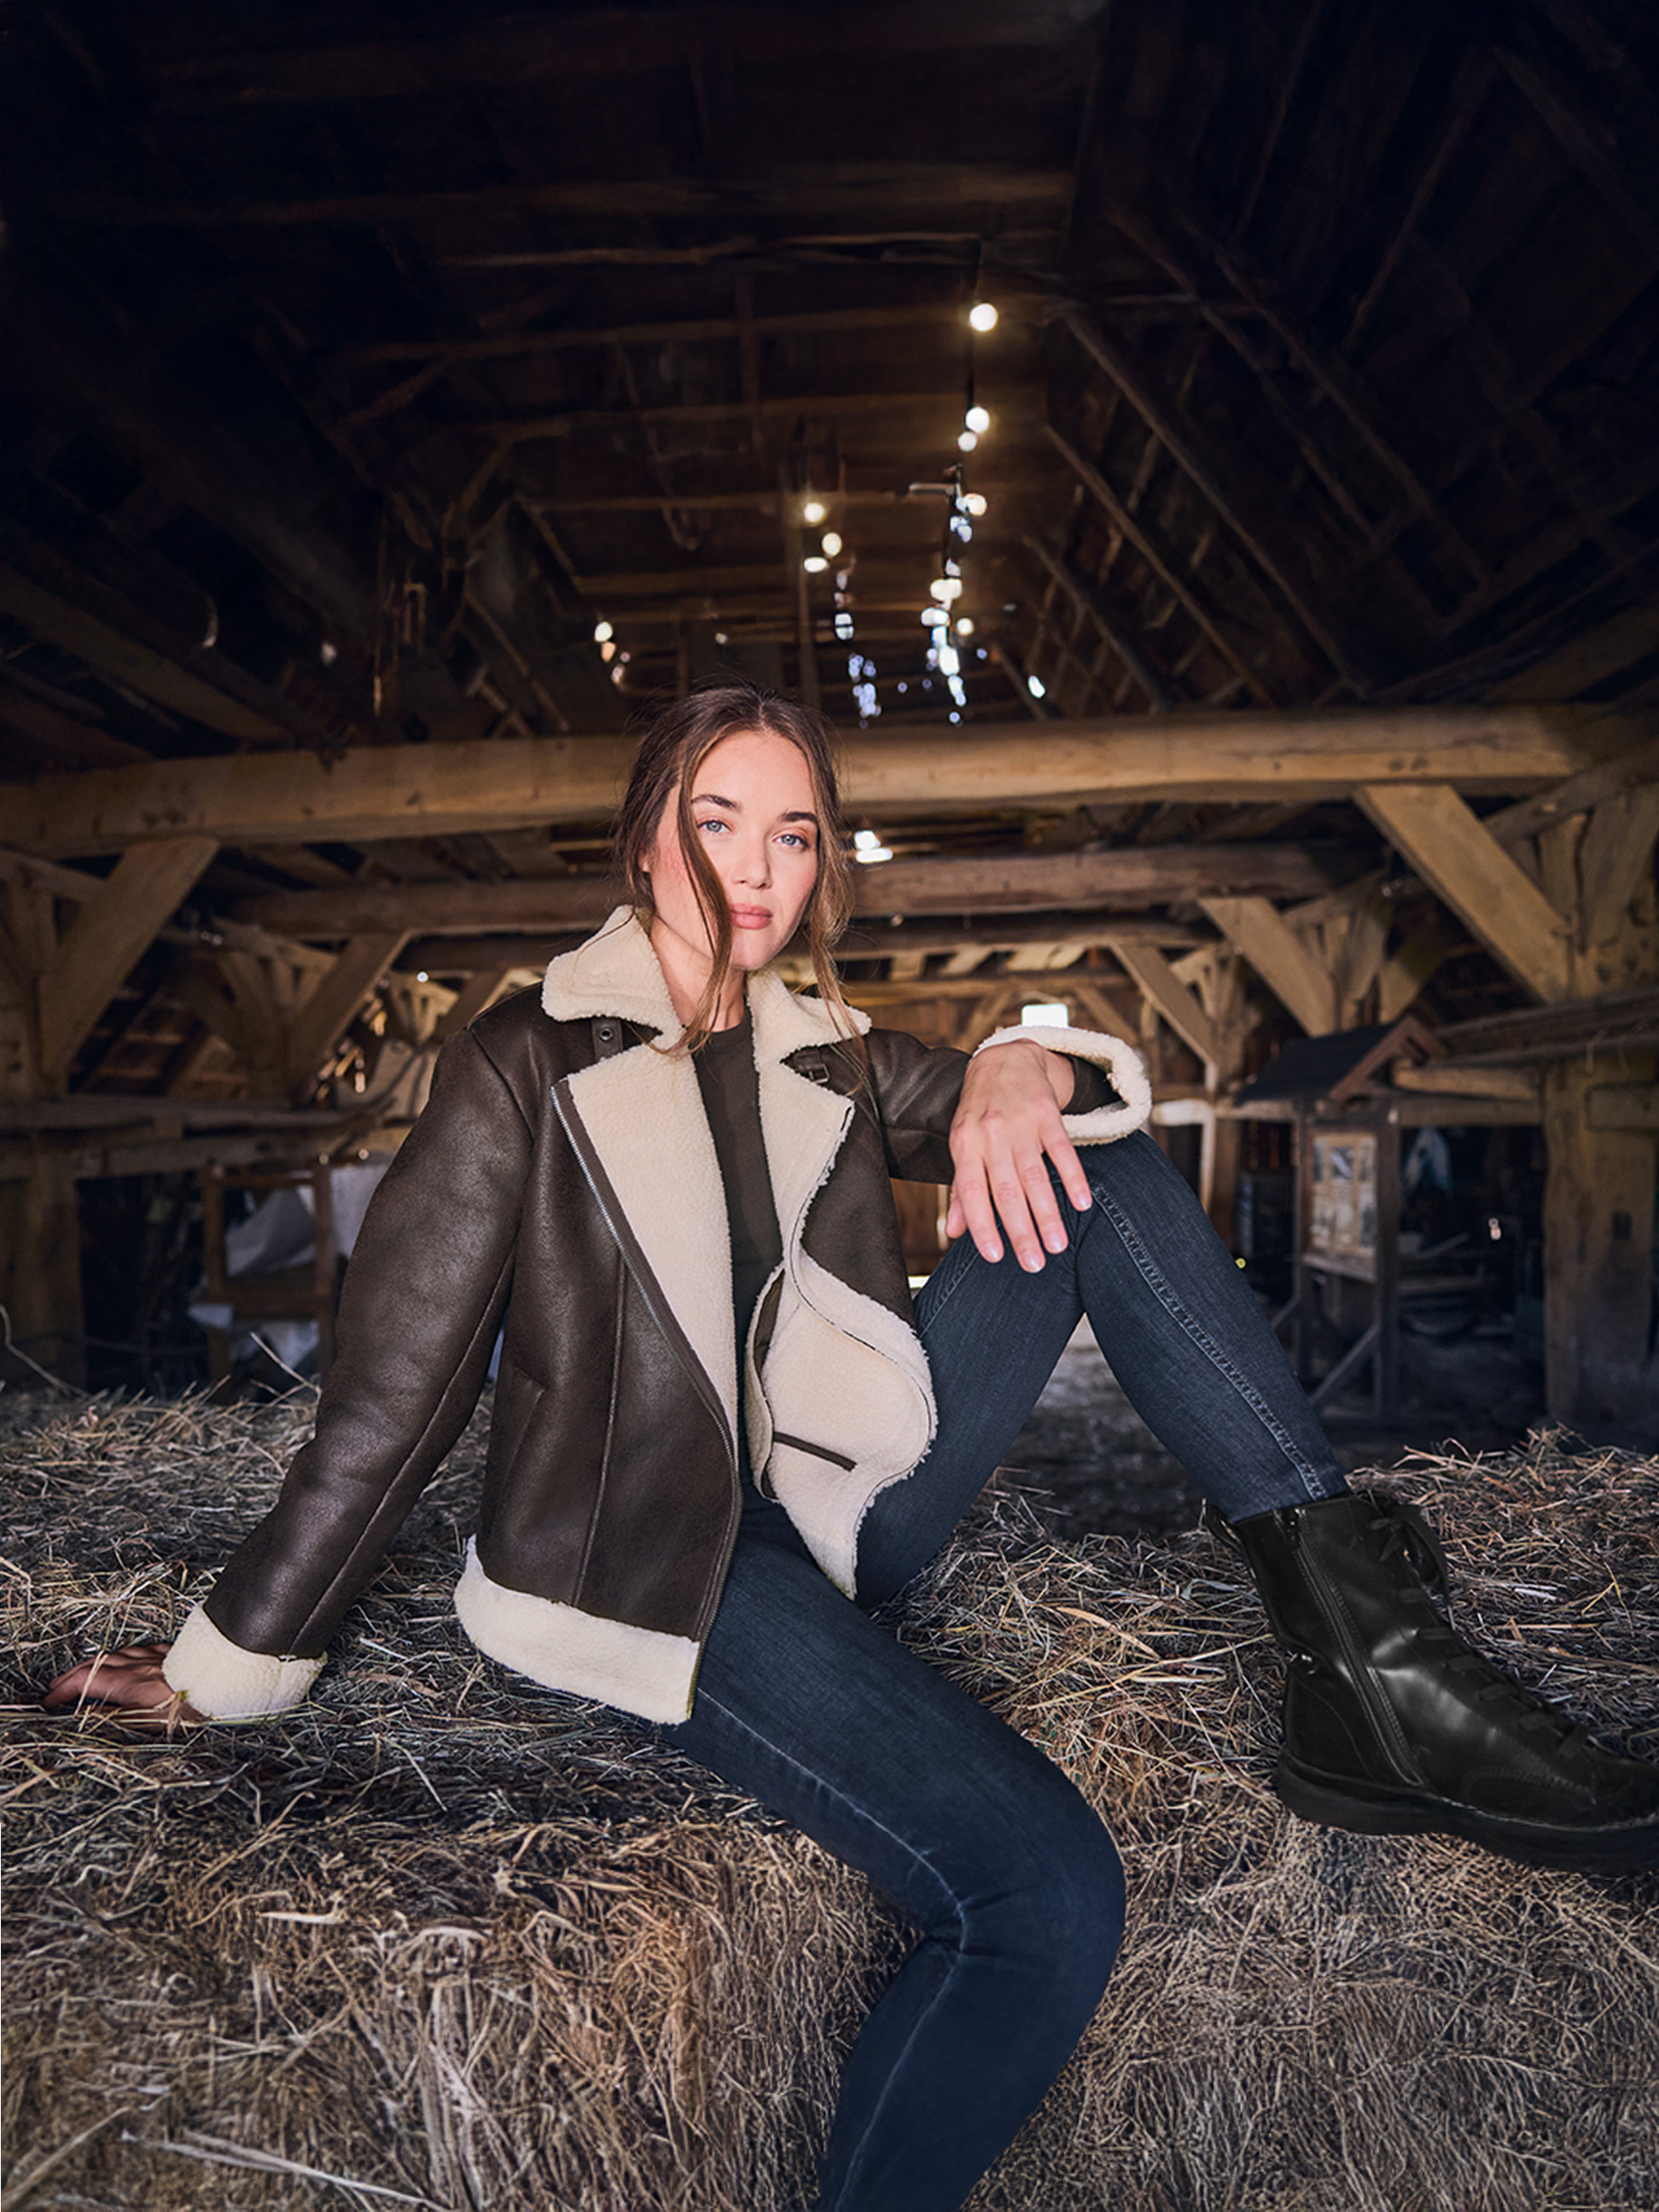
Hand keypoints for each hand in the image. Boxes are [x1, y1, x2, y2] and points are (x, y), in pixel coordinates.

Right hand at [43, 1643, 202, 1727]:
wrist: (215, 1687)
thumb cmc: (180, 1709)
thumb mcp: (137, 1720)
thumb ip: (107, 1716)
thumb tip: (80, 1714)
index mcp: (123, 1681)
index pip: (83, 1681)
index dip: (62, 1690)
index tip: (48, 1700)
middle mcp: (135, 1664)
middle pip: (97, 1664)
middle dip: (74, 1674)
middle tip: (59, 1685)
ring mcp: (154, 1657)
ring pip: (119, 1654)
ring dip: (98, 1662)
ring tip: (88, 1670)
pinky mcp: (172, 1655)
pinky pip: (143, 1650)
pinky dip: (128, 1655)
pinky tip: (131, 1658)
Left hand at [945, 1041, 1090, 1269]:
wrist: (1004, 1058)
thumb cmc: (980, 1112)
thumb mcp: (963, 1145)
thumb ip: (962, 1188)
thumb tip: (955, 1233)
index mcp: (965, 1146)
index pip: (971, 1192)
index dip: (982, 1225)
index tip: (995, 1257)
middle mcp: (990, 1135)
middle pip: (1006, 1190)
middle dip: (1021, 1230)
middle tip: (1034, 1265)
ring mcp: (1019, 1123)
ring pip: (1035, 1175)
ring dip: (1048, 1213)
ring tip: (1058, 1245)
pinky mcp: (1046, 1113)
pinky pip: (1061, 1149)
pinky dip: (1073, 1177)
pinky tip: (1082, 1203)